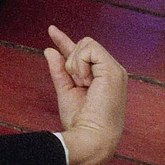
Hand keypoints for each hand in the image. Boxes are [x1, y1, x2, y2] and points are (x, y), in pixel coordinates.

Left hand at [43, 25, 127, 164]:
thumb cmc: (80, 119)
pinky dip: (80, 63)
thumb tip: (50, 50)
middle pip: (84, 45)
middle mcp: (110, 71)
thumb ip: (59, 69)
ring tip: (83, 83)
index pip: (82, 53)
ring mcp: (114, 70)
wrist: (91, 136)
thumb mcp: (65, 89)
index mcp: (101, 77)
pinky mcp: (113, 70)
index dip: (64, 41)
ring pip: (86, 44)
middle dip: (71, 61)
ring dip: (75, 63)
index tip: (51, 30)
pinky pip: (90, 49)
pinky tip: (85, 79)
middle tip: (78, 82)